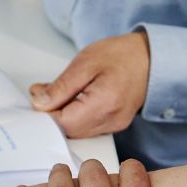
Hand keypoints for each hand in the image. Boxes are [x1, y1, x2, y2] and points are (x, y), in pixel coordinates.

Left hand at [29, 32, 151, 137]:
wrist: (149, 58)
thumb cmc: (121, 55)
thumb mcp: (85, 63)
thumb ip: (61, 86)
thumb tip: (39, 103)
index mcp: (104, 103)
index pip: (63, 122)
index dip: (44, 111)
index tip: (37, 94)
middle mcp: (111, 120)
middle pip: (68, 130)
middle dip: (51, 113)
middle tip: (43, 91)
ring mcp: (114, 125)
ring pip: (76, 131)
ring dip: (61, 115)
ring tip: (59, 92)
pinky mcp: (114, 125)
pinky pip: (86, 128)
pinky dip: (74, 116)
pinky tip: (72, 99)